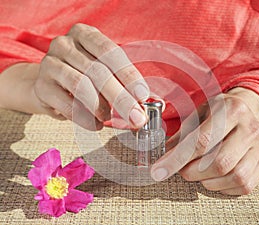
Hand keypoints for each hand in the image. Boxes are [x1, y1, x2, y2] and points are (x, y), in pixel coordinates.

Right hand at [33, 23, 148, 129]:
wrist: (48, 83)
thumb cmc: (83, 75)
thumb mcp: (102, 69)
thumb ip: (122, 81)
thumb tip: (148, 101)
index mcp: (84, 34)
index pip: (110, 52)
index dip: (128, 75)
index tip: (142, 95)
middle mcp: (65, 44)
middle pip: (98, 71)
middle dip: (121, 98)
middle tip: (136, 118)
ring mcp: (49, 63)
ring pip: (81, 86)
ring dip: (100, 107)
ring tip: (109, 118)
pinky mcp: (41, 86)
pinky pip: (66, 104)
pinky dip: (84, 118)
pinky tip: (95, 124)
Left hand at [151, 87, 258, 194]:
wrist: (248, 109)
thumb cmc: (219, 111)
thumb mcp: (199, 112)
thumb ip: (183, 133)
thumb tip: (166, 155)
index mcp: (231, 110)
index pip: (201, 140)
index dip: (177, 159)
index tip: (159, 171)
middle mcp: (250, 129)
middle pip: (219, 163)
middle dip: (192, 172)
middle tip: (181, 169)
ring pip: (234, 176)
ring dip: (207, 181)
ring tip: (197, 172)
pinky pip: (243, 186)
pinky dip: (223, 187)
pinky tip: (213, 177)